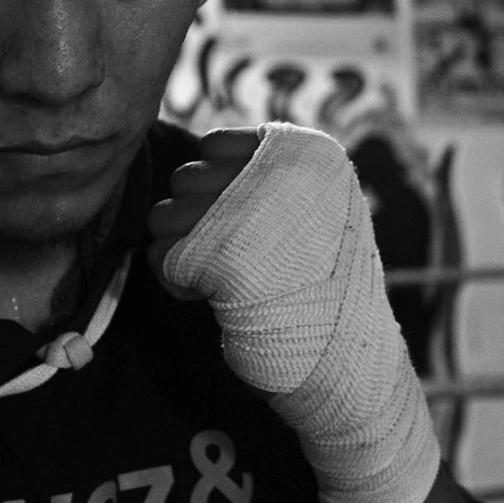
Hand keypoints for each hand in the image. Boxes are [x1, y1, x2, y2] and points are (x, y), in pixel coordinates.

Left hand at [149, 122, 439, 502]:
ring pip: (163, 214)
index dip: (214, 186)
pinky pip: (160, 256)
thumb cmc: (324, 283)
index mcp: (305, 155)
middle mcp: (276, 173)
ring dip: (179, 248)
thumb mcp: (320, 206)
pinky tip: (209, 297)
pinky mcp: (219, 259)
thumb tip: (200, 157)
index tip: (238, 220)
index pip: (214, 144)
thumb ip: (268, 173)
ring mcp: (247, 214)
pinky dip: (175, 280)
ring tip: (216, 274)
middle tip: (223, 253)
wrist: (344, 357)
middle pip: (184, 177)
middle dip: (191, 217)